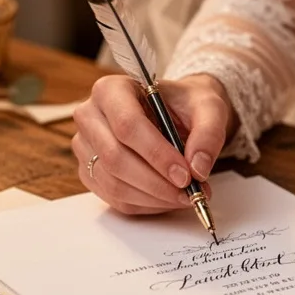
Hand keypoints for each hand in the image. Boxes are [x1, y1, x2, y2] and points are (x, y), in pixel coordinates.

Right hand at [72, 73, 236, 214]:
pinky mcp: (90, 173)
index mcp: (111, 89)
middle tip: (189, 192)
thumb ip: (209, 133)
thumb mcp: (208, 108)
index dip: (156, 154)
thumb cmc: (186, 105)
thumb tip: (198, 168)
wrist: (175, 113)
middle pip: (116, 158)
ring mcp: (86, 147)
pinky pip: (115, 199)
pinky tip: (168, 198)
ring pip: (114, 184)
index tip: (185, 175)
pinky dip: (146, 205)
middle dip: (156, 182)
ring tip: (185, 196)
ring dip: (154, 197)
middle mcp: (90, 116)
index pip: (127, 125)